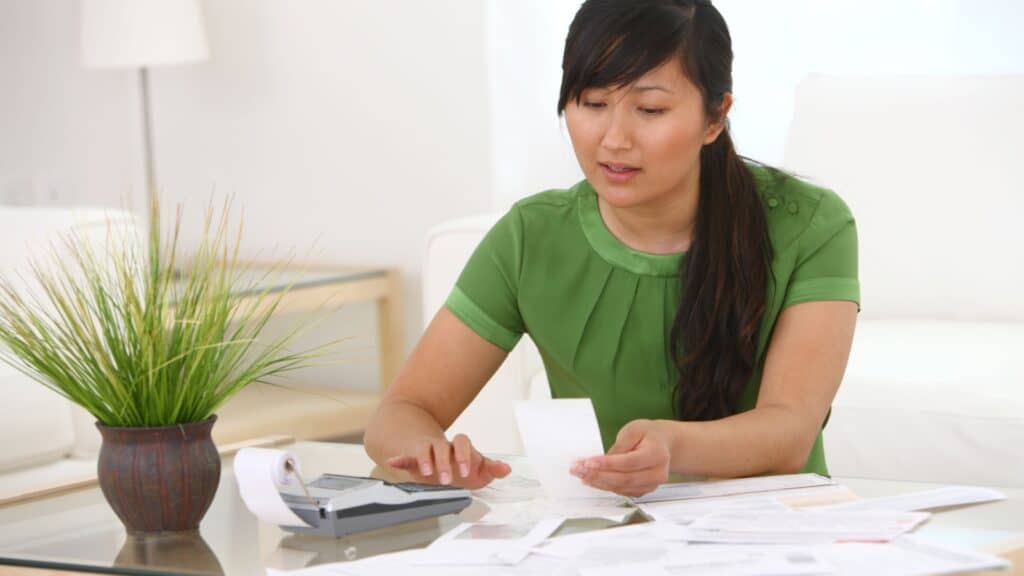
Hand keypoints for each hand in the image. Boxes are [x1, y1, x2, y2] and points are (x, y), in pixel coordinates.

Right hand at [386, 433, 510, 489]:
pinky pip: (406, 458)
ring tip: (426, 472)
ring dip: (425, 460)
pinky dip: (400, 460)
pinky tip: (393, 462)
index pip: (462, 443)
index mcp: (460, 447)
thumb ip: (491, 469)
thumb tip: (506, 469)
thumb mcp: (478, 470)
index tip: (466, 471)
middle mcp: (443, 447)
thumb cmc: (462, 466)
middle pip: (443, 446)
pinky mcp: (415, 461)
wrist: (442, 462)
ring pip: (425, 450)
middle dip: (445, 462)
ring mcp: (428, 452)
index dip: (464, 455)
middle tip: (447, 479)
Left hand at [570, 419, 671, 496]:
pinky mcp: (643, 490)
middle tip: (578, 469)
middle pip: (625, 479)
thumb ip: (620, 445)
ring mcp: (651, 485)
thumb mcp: (634, 429)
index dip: (608, 464)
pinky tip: (592, 480)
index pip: (629, 462)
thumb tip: (603, 460)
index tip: (588, 463)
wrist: (663, 445)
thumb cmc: (648, 435)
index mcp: (657, 455)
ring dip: (599, 482)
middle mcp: (657, 473)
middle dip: (598, 476)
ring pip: (622, 488)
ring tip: (581, 474)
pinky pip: (622, 491)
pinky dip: (605, 486)